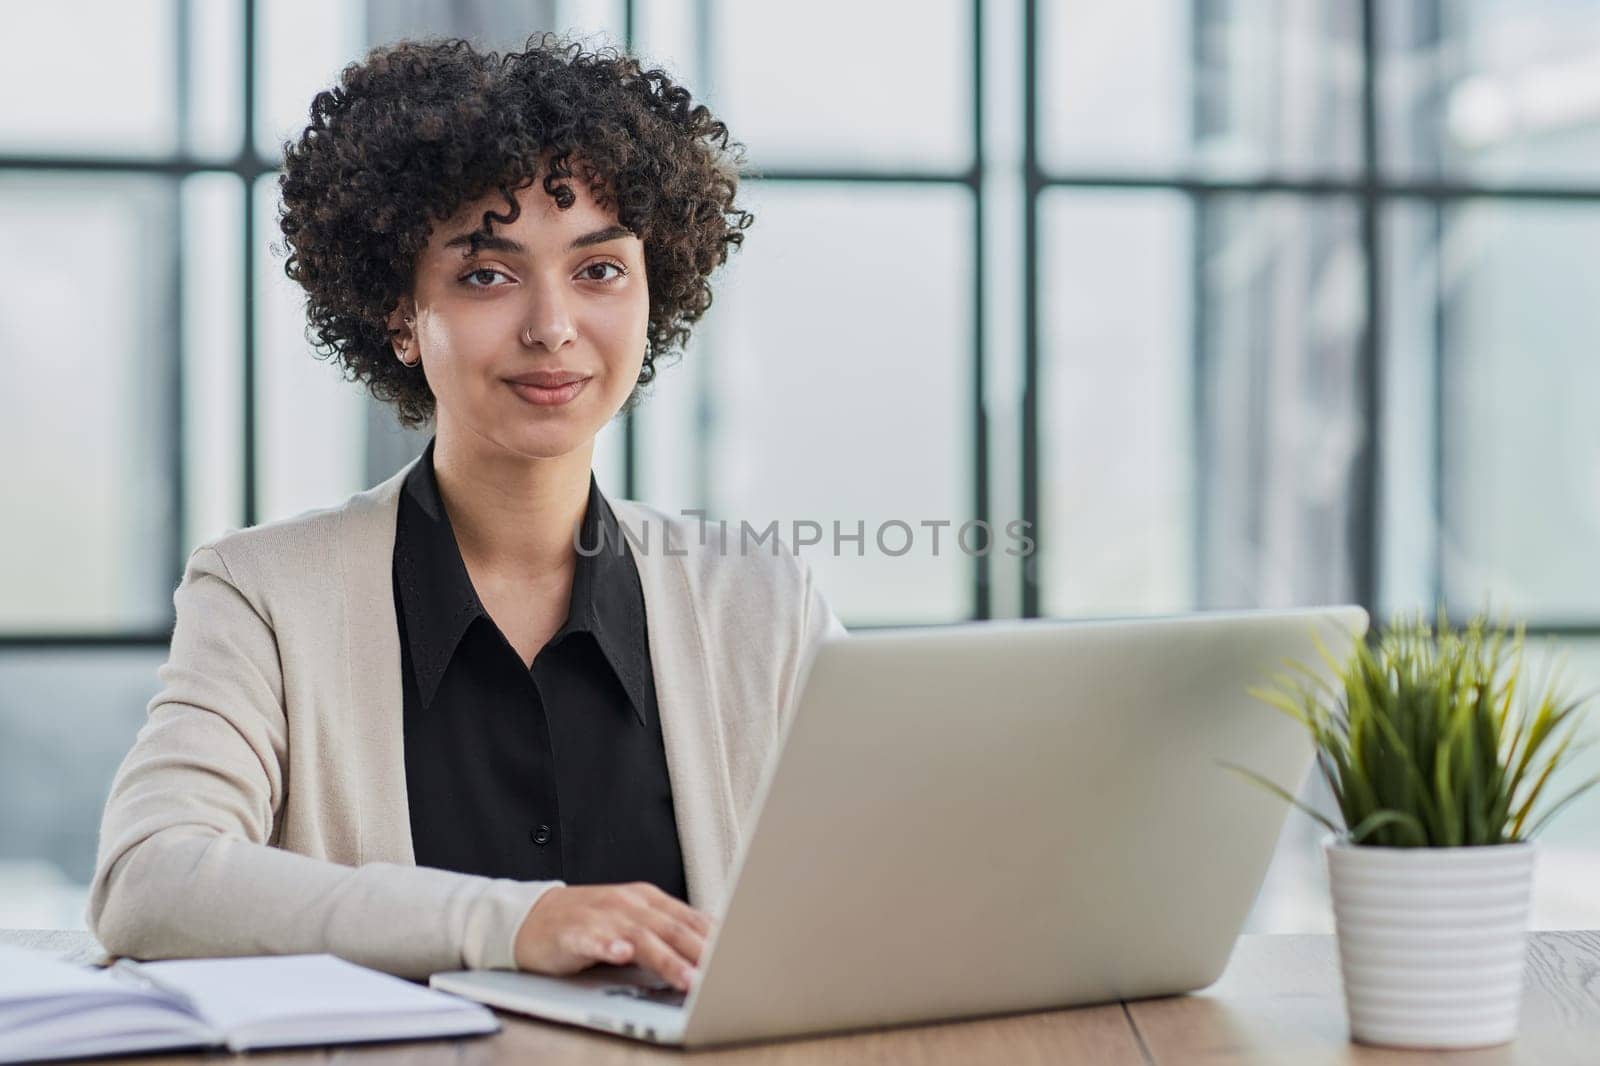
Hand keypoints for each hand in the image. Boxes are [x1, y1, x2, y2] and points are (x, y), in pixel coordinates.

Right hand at [512, 882, 714, 991]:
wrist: (534, 918)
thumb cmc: (589, 922)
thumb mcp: (633, 920)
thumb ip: (667, 930)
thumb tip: (710, 945)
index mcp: (647, 899)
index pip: (689, 918)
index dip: (715, 937)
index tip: (739, 955)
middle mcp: (628, 903)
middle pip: (672, 927)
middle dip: (701, 951)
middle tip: (724, 971)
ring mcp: (602, 915)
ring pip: (641, 937)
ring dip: (667, 959)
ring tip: (687, 978)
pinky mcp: (575, 932)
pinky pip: (595, 939)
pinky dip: (609, 946)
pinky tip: (621, 955)